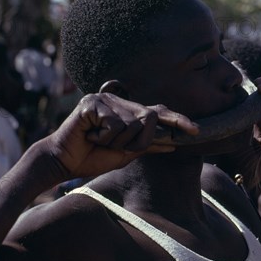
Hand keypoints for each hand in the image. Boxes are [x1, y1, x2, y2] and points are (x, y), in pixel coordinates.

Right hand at [44, 93, 198, 178]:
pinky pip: (114, 124)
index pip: (157, 112)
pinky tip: (90, 136)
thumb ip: (147, 145)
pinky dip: (104, 137)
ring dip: (117, 141)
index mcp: (127, 111)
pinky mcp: (92, 102)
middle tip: (116, 148)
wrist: (64, 162)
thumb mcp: (126, 153)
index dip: (177, 119)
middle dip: (138, 140)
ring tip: (99, 141)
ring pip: (132, 123)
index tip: (196, 131)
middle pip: (148, 118)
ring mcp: (104, 99)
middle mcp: (118, 100)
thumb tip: (173, 143)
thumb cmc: (93, 157)